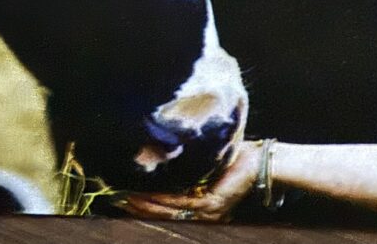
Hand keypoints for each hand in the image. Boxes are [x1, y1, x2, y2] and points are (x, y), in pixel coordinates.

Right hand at [117, 140, 262, 221]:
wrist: (261, 161)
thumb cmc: (236, 161)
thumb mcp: (207, 168)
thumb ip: (190, 174)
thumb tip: (165, 163)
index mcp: (201, 209)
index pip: (167, 211)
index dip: (144, 207)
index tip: (123, 199)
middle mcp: (202, 215)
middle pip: (163, 215)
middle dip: (138, 208)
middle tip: (115, 200)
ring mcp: (205, 212)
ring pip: (167, 212)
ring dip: (143, 205)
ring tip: (124, 198)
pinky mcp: (208, 205)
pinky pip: (178, 204)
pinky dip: (159, 199)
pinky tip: (144, 195)